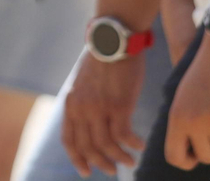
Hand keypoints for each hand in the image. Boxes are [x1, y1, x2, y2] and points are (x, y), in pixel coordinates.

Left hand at [62, 47, 145, 175]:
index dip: (77, 158)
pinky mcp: (118, 106)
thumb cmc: (103, 61)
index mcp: (71, 103)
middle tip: (112, 170)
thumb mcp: (84, 83)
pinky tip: (140, 145)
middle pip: (87, 147)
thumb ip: (84, 103)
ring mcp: (99, 108)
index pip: (69, 140)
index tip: (86, 171)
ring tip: (130, 161)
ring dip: (119, 158)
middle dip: (100, 163)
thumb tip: (91, 122)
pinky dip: (132, 145)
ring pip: (106, 146)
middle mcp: (81, 108)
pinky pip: (124, 136)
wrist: (113, 41)